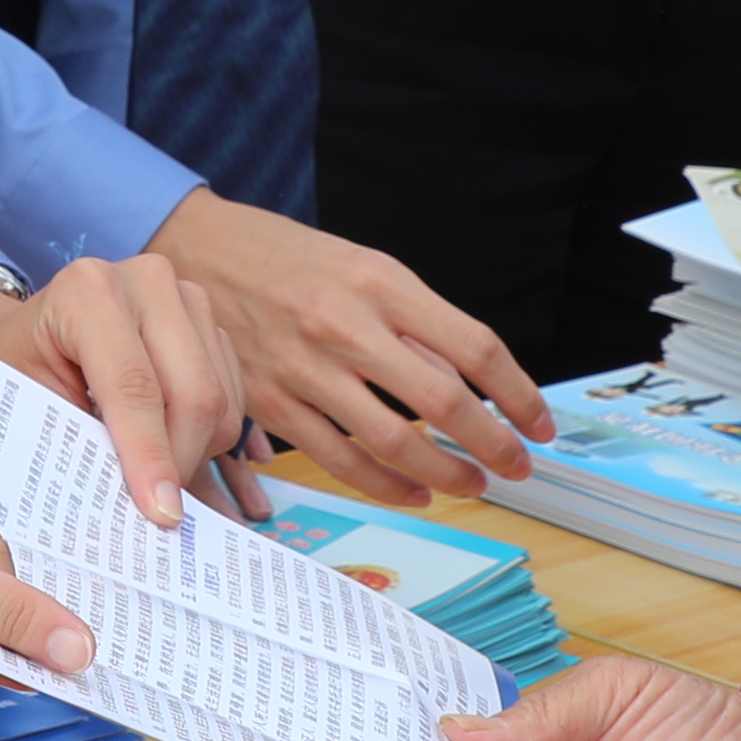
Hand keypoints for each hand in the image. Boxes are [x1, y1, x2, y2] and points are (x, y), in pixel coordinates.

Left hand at [0, 253, 246, 520]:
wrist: (27, 340)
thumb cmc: (16, 378)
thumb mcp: (27, 410)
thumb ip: (76, 448)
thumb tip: (136, 512)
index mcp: (86, 291)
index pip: (134, 387)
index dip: (151, 456)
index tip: (160, 514)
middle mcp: (145, 280)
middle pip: (194, 393)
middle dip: (181, 463)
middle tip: (157, 513)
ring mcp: (184, 297)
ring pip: (222, 401)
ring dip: (196, 455)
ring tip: (149, 478)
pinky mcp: (208, 322)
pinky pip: (233, 398)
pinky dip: (209, 439)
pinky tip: (167, 450)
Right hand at [152, 191, 540, 502]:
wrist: (200, 250)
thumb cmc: (292, 259)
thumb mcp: (364, 266)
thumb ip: (414, 321)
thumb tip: (473, 384)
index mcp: (382, 282)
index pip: (474, 347)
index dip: (518, 394)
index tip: (540, 423)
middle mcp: (346, 325)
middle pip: (442, 401)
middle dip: (493, 444)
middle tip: (518, 466)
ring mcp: (305, 367)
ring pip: (393, 442)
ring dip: (445, 473)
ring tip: (472, 483)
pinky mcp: (270, 402)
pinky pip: (339, 460)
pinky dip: (385, 486)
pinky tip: (414, 491)